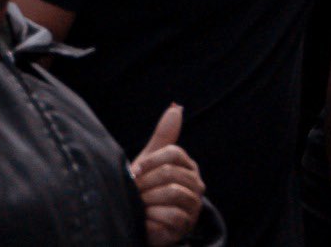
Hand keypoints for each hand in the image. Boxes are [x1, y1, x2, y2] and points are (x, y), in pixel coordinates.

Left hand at [130, 105, 203, 246]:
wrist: (144, 221)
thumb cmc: (147, 187)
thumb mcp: (151, 160)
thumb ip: (163, 135)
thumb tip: (176, 106)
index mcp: (188, 165)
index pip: (172, 153)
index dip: (150, 162)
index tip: (134, 172)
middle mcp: (196, 184)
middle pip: (170, 172)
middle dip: (146, 183)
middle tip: (135, 192)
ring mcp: (194, 205)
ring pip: (172, 192)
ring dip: (148, 199)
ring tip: (140, 205)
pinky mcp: (187, 224)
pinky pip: (172, 215)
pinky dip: (153, 217)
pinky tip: (146, 218)